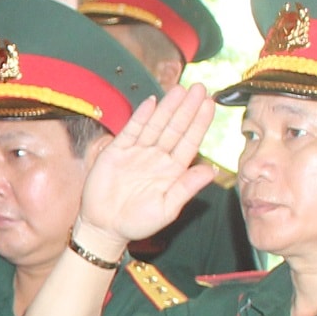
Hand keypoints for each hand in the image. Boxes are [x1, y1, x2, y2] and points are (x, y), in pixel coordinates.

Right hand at [78, 86, 221, 247]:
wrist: (104, 228)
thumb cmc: (137, 223)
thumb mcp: (167, 209)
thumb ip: (187, 188)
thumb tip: (212, 170)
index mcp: (172, 170)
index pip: (190, 141)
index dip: (200, 123)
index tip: (210, 104)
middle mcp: (157, 157)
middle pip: (175, 128)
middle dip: (187, 108)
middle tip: (200, 87)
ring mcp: (137, 153)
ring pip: (156, 125)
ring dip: (168, 107)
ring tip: (180, 90)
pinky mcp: (116, 152)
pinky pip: (131, 130)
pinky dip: (141, 116)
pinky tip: (152, 103)